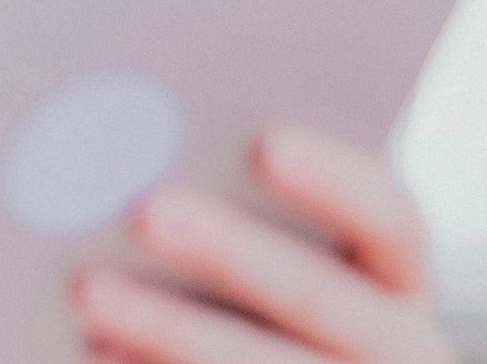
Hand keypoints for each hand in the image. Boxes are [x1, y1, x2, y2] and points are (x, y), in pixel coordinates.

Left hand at [69, 125, 456, 362]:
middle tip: (146, 210)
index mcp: (395, 278)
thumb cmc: (242, 294)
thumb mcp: (267, 250)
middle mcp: (395, 348)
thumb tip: (149, 149)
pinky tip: (95, 350)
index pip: (390, 218)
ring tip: (90, 291)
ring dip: (173, 329)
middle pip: (320, 295)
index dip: (335, 180)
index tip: (265, 144)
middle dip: (232, 251)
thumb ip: (233, 196)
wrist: (252, 357)